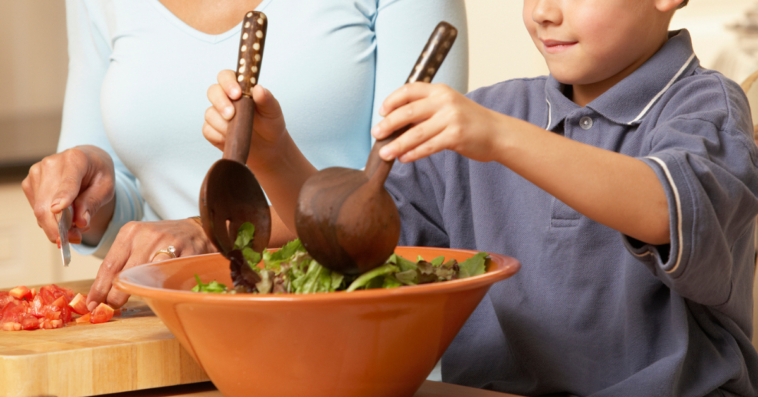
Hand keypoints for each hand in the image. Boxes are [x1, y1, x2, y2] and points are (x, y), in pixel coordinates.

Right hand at [22, 145, 115, 245]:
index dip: (63, 197)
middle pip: (47, 203)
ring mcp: (36, 173)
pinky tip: (65, 217)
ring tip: (76, 227)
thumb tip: (80, 223)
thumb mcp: (106, 187)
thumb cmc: (98, 173)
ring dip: (56, 226)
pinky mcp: (29, 183)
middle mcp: (51, 164)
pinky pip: (37, 210)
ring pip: (40, 210)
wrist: (87, 161)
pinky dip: (51, 220)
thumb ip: (93, 203)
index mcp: (76, 158)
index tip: (59, 210)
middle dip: (59, 227)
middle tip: (75, 239)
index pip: (68, 182)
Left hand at [86, 218, 216, 309]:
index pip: (109, 266)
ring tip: (129, 303)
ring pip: (144, 278)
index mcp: (130, 232)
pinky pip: (167, 279)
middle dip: (114, 296)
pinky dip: (158, 289)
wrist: (196, 230)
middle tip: (109, 308)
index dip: (98, 289)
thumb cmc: (163, 240)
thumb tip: (102, 291)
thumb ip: (122, 262)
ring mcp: (168, 245)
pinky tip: (154, 294)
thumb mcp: (138, 242)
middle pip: (124, 274)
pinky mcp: (185, 255)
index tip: (92, 303)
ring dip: (135, 294)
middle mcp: (147, 237)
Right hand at [203, 70, 287, 167]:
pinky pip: (208, 131)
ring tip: (238, 130)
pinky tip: (230, 138)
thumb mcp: (273, 111)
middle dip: (220, 103)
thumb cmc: (270, 123)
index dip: (228, 83)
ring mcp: (217, 114)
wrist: (268, 146)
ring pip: (210, 113)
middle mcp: (225, 98)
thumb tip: (258, 89)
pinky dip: (218, 136)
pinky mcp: (213, 130)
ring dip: (222, 123)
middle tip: (231, 114)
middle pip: (212, 92)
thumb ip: (267, 99)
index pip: (226, 76)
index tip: (236, 94)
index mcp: (239, 87)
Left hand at [372, 83, 508, 162]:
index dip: (392, 100)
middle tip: (375, 134)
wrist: (497, 133)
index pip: (409, 90)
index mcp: (440, 90)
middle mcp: (445, 101)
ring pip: (416, 132)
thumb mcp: (448, 106)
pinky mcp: (456, 136)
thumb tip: (395, 121)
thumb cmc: (469, 121)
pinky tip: (403, 158)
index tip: (381, 112)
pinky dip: (414, 153)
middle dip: (388, 124)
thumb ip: (426, 110)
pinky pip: (429, 146)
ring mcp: (451, 118)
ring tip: (384, 153)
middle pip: (408, 111)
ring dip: (397, 144)